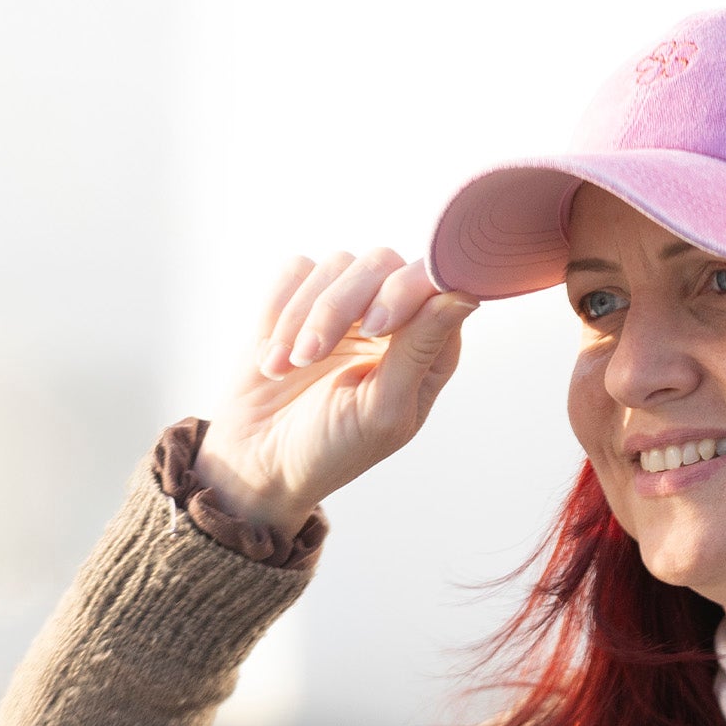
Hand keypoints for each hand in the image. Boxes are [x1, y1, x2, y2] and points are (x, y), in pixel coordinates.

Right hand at [191, 249, 480, 536]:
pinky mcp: (300, 298)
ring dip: (304, 316)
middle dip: (343, 305)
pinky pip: (296, 269)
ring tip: (286, 366)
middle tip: (313, 353)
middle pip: (384, 263)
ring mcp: (348, 306)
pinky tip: (272, 357)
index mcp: (429, 348)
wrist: (260, 462)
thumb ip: (420, 350)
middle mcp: (394, 318)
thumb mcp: (381, 410)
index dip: (407, 292)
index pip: (436, 287)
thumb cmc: (333, 448)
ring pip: (338, 263)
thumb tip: (465, 297)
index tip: (374, 328)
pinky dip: (279, 309)